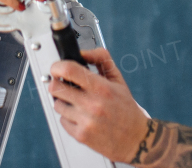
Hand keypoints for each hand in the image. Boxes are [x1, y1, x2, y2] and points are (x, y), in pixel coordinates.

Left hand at [49, 47, 149, 161]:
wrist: (135, 139)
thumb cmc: (127, 110)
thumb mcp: (118, 80)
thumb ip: (101, 60)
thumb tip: (83, 52)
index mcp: (102, 88)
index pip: (69, 70)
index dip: (57, 66)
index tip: (56, 68)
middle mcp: (92, 104)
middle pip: (56, 87)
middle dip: (57, 83)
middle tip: (64, 84)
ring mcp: (85, 121)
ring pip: (57, 104)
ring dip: (63, 102)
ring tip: (76, 103)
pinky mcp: (80, 135)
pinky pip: (62, 121)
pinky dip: (68, 118)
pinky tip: (80, 116)